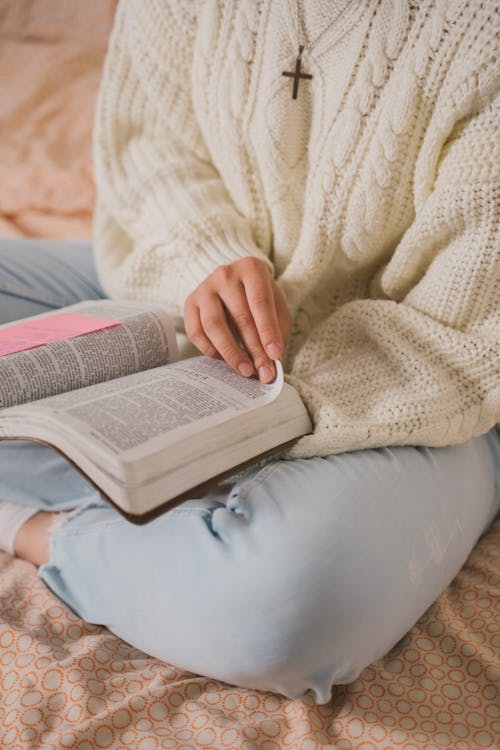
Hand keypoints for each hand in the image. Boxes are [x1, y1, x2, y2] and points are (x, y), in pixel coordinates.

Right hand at [184, 257, 290, 382]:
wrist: (234, 284)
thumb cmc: (259, 299)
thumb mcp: (276, 307)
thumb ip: (277, 331)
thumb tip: (271, 363)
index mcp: (251, 268)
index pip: (260, 302)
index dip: (268, 330)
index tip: (275, 355)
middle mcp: (225, 274)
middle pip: (240, 316)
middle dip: (254, 348)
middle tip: (264, 372)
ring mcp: (204, 287)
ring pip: (214, 325)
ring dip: (231, 352)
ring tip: (245, 370)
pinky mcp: (190, 302)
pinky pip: (196, 332)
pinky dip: (211, 350)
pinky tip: (224, 360)